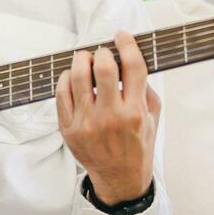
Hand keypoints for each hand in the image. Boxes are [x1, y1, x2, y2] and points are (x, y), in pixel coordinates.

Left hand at [55, 30, 160, 203]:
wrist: (119, 178)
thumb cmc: (137, 144)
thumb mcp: (152, 117)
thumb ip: (145, 88)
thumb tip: (129, 58)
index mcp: (135, 112)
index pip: (133, 67)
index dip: (127, 45)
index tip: (122, 36)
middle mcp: (111, 117)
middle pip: (104, 68)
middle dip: (102, 52)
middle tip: (102, 52)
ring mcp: (87, 123)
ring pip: (78, 77)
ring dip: (81, 60)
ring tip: (85, 58)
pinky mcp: (68, 128)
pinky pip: (61, 93)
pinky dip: (66, 78)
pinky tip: (72, 75)